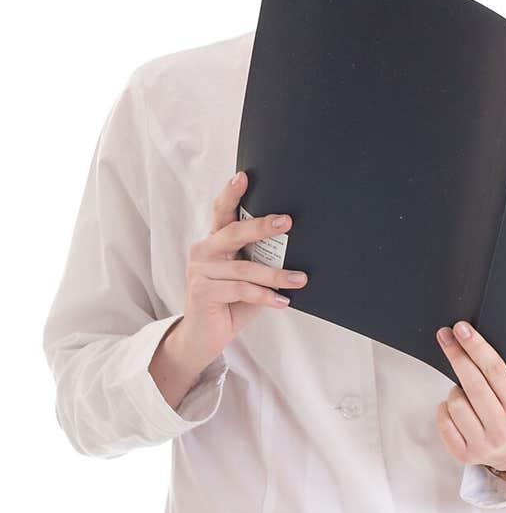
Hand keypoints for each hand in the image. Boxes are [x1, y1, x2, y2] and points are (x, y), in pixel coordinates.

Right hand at [174, 170, 308, 364]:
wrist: (205, 337)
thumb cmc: (231, 302)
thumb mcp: (248, 276)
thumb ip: (260, 259)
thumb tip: (292, 246)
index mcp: (215, 241)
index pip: (222, 211)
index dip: (231, 193)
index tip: (243, 176)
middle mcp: (203, 250)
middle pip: (233, 232)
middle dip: (262, 226)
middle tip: (287, 222)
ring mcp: (199, 271)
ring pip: (244, 268)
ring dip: (276, 275)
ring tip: (300, 279)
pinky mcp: (201, 291)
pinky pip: (240, 290)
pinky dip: (265, 296)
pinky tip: (282, 301)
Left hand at [434, 320, 505, 472]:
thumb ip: (496, 375)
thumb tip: (467, 340)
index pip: (495, 371)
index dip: (476, 347)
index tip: (461, 329)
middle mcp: (502, 428)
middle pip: (473, 384)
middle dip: (457, 355)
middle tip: (445, 336)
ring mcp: (483, 444)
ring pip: (455, 403)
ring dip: (455, 391)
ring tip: (465, 395)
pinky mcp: (465, 455)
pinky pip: (443, 421)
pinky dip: (445, 410)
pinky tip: (456, 410)